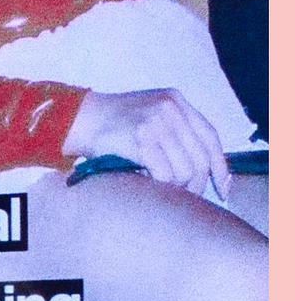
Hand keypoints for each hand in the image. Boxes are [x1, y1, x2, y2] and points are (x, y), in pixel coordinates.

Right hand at [64, 89, 230, 198]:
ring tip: (162, 192)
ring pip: (184, 168)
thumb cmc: (109, 126)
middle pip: (200, 156)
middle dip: (197, 184)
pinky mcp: (140, 139)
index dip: (220, 166)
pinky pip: (165, 173)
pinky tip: (148, 186)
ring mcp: (155, 122)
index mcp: (175, 101)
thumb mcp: (147, 115)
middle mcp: (170, 108)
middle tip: (186, 199)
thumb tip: (197, 167)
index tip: (223, 188)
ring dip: (176, 187)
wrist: (76, 119)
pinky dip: (160, 185)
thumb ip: (172, 130)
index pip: (210, 137)